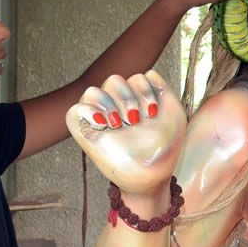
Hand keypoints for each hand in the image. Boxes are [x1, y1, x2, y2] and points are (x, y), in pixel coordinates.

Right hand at [66, 70, 187, 194]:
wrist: (154, 174)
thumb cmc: (165, 148)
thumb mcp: (174, 115)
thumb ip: (164, 90)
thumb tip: (149, 72)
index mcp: (137, 101)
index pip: (135, 78)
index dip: (145, 91)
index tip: (152, 114)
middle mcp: (117, 108)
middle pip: (113, 80)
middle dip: (128, 97)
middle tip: (135, 120)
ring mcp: (101, 120)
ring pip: (92, 91)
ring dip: (110, 104)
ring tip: (120, 124)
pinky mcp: (86, 134)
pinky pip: (73, 111)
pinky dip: (87, 112)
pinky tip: (105, 125)